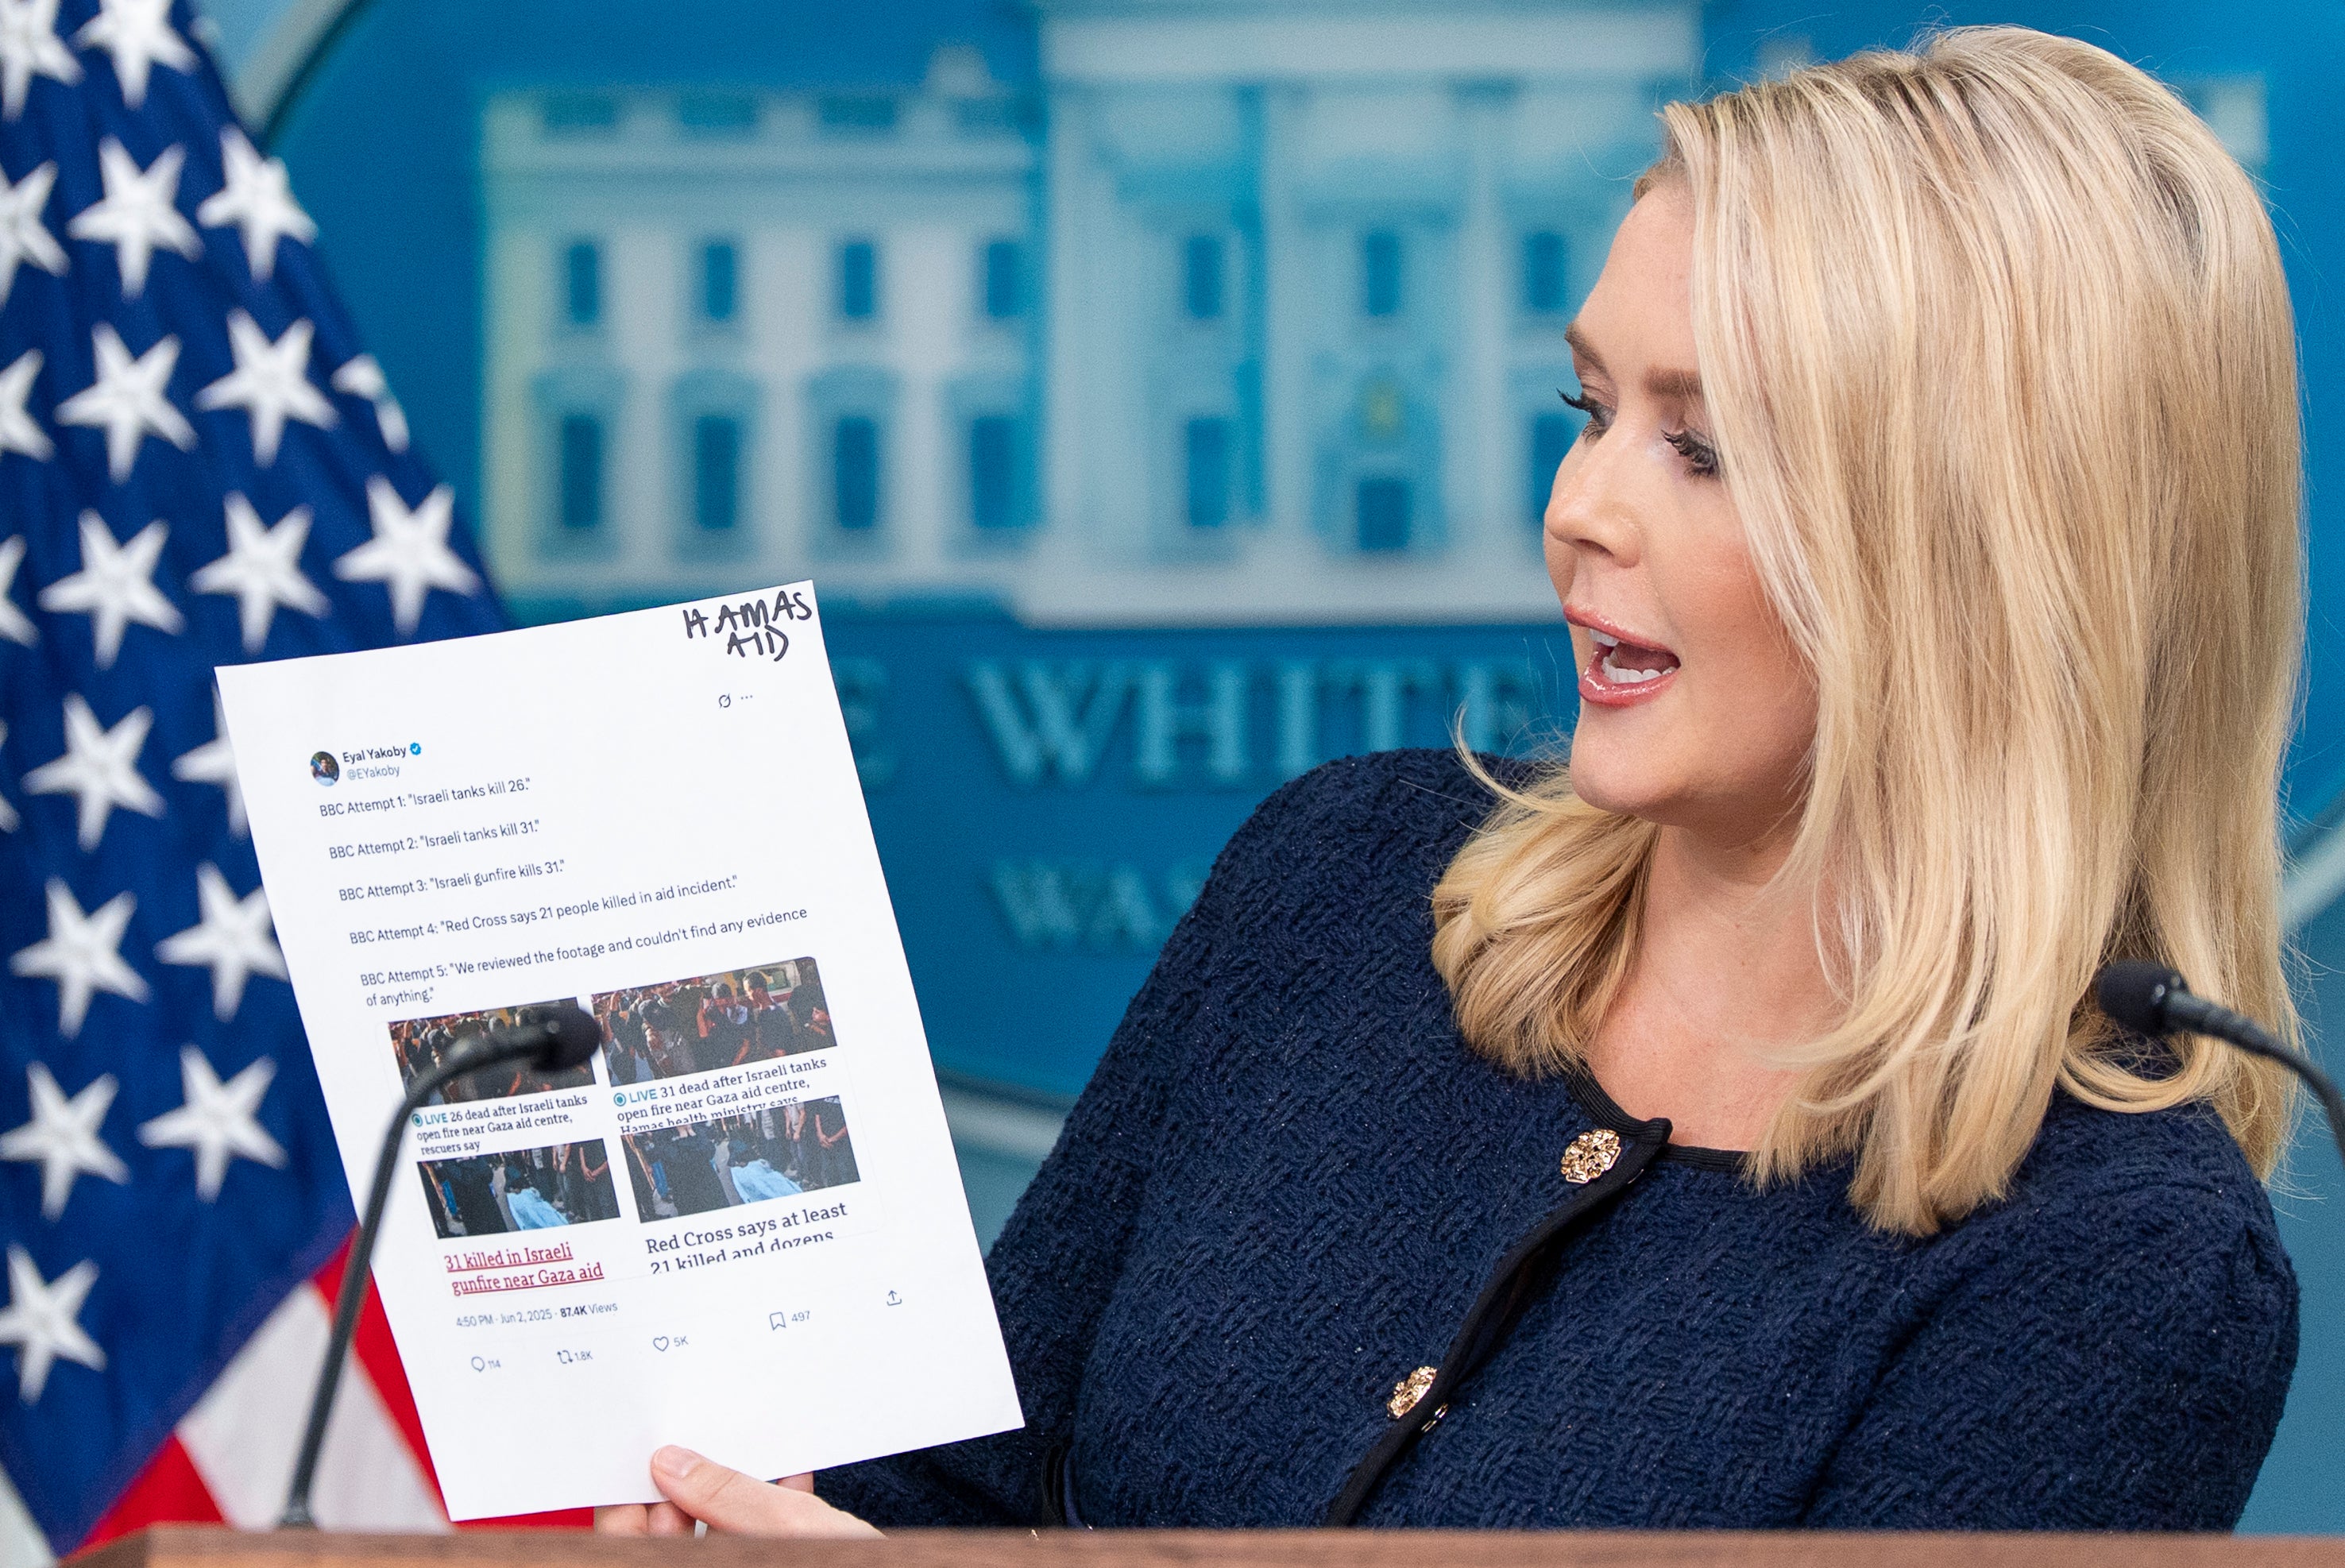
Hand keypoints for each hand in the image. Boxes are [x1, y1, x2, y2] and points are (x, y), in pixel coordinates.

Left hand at [593, 1446, 880, 1537]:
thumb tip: (672, 1463)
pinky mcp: (781, 1562)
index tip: (639, 1450)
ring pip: (711, 1538)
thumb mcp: (792, 1528)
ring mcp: (748, 1567)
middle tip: (696, 1437)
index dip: (630, 1499)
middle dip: (681, 1488)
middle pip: (667, 1540)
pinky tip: (790, 1479)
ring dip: (726, 1495)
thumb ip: (728, 1496)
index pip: (630, 1544)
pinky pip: (751, 1542)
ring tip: (746, 1448)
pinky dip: (763, 1513)